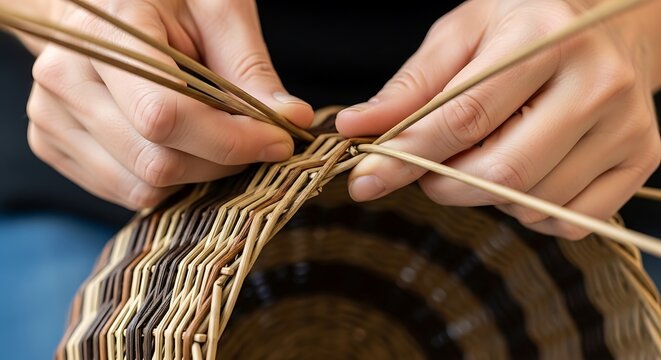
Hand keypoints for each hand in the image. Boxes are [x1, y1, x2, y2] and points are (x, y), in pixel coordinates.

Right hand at [26, 0, 312, 208]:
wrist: (103, 6)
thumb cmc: (164, 0)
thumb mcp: (216, 9)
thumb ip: (251, 66)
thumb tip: (291, 118)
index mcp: (107, 32)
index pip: (166, 115)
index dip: (231, 140)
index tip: (279, 141)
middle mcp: (66, 77)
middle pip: (158, 161)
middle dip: (223, 161)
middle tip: (255, 141)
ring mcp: (51, 115)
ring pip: (144, 186)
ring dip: (198, 174)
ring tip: (214, 136)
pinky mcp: (54, 142)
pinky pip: (126, 190)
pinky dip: (168, 180)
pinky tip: (181, 144)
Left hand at [336, 0, 660, 238]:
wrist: (610, 24)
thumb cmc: (525, 25)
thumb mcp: (463, 34)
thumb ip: (412, 85)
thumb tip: (356, 126)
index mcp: (544, 40)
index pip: (464, 116)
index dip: (406, 156)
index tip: (364, 181)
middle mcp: (597, 83)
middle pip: (500, 172)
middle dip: (444, 184)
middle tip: (428, 168)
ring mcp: (627, 126)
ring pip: (531, 202)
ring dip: (485, 195)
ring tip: (485, 155)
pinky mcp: (643, 159)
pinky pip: (567, 220)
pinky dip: (529, 209)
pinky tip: (525, 171)